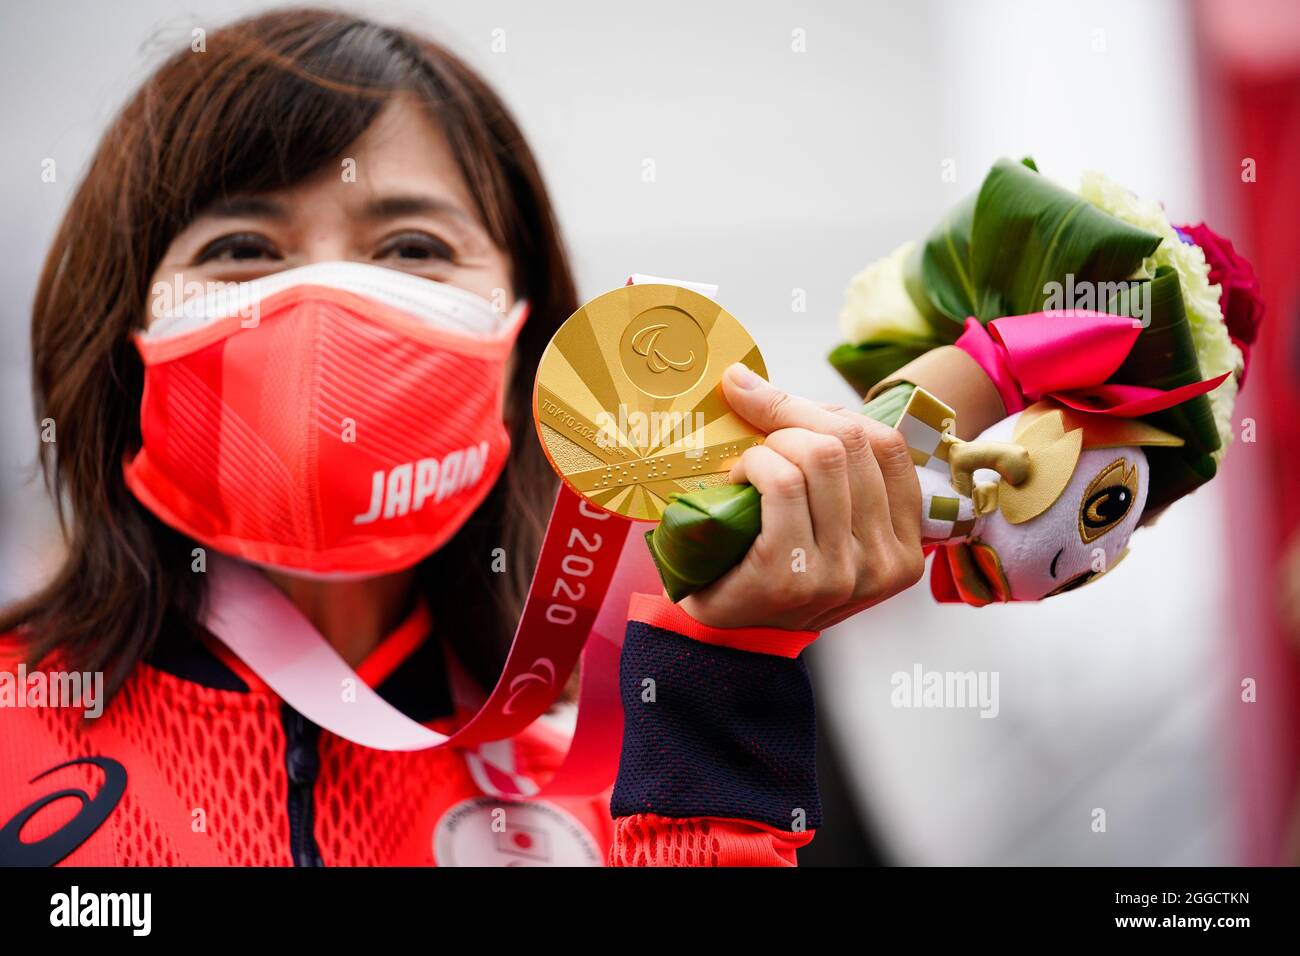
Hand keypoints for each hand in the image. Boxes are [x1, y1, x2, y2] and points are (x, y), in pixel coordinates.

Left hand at [680, 363, 923, 630]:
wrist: (727, 637)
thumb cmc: (773, 567)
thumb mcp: (823, 520)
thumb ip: (832, 466)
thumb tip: (762, 380)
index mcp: (905, 545)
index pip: (889, 446)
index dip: (831, 410)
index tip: (782, 403)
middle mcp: (885, 562)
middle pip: (851, 441)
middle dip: (793, 416)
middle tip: (756, 426)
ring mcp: (843, 573)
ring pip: (819, 456)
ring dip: (771, 442)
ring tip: (750, 462)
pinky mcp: (795, 575)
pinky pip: (783, 484)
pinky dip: (755, 464)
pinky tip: (738, 478)